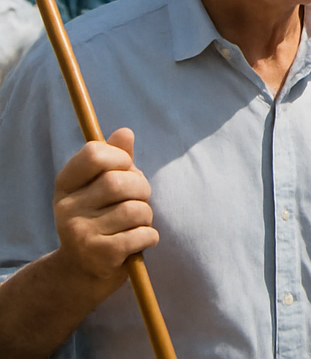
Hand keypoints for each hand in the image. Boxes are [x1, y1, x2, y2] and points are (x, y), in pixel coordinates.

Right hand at [52, 128, 156, 286]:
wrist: (82, 272)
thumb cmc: (100, 219)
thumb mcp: (100, 187)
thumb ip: (115, 160)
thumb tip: (125, 132)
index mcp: (65, 185)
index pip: (94, 153)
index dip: (120, 158)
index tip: (126, 169)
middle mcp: (66, 208)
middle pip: (120, 182)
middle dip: (142, 189)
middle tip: (140, 201)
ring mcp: (80, 233)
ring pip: (135, 210)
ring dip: (147, 216)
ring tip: (137, 224)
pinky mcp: (99, 255)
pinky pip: (142, 234)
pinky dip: (150, 236)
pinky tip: (140, 240)